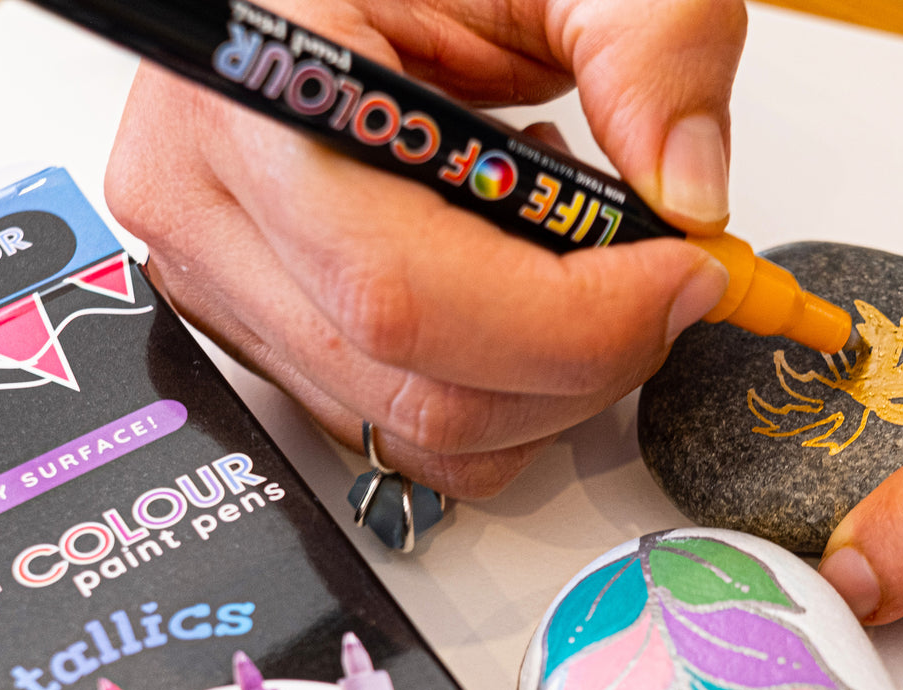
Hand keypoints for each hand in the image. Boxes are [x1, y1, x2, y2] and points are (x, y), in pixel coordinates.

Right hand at [104, 0, 744, 496]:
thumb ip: (648, 42)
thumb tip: (690, 196)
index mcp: (257, 103)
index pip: (406, 296)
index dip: (573, 322)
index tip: (681, 278)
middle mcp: (212, 218)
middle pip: (421, 394)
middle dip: (582, 366)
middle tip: (659, 289)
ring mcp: (224, 291)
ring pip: (416, 434)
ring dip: (542, 388)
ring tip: (564, 264)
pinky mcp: (260, 334)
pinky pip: (398, 427)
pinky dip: (493, 393)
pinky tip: (504, 292)